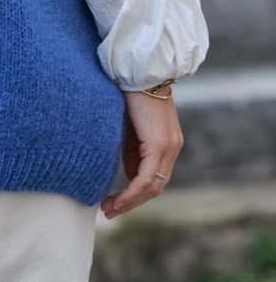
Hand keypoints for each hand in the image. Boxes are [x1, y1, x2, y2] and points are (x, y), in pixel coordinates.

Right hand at [101, 89, 183, 219]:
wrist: (139, 69)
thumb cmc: (130, 91)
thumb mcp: (130, 125)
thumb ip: (132, 148)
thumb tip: (127, 173)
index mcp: (167, 142)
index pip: (154, 177)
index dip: (136, 193)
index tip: (116, 201)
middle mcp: (172, 147)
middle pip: (155, 187)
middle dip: (131, 203)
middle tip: (109, 211)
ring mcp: (169, 146)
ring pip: (152, 187)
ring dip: (130, 202)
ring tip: (108, 209)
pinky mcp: (159, 144)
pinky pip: (146, 178)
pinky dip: (131, 192)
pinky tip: (117, 199)